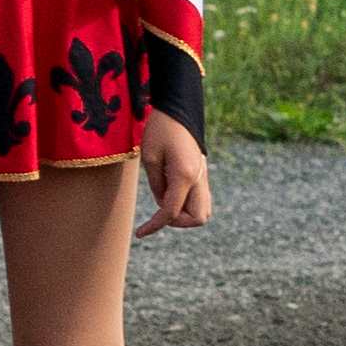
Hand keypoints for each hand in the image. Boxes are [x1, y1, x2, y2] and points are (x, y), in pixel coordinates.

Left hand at [143, 113, 214, 230]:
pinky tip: (169, 193)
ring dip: (184, 214)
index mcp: (185, 176)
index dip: (156, 225)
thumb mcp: (149, 157)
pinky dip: (186, 204)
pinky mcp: (202, 175)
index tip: (140, 233)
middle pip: (199, 218)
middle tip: (157, 212)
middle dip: (178, 221)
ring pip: (204, 211)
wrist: (179, 112)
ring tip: (162, 199)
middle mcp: (200, 179)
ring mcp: (204, 177)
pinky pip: (200, 199)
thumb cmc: (159, 130)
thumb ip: (157, 185)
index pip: (172, 212)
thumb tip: (162, 205)